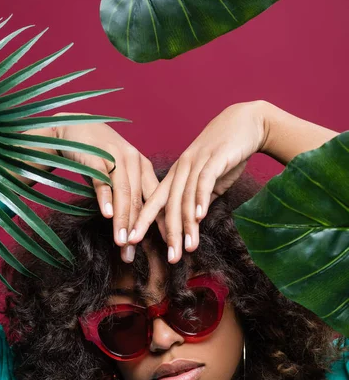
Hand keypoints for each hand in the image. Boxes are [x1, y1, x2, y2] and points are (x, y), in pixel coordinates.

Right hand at [55, 116, 164, 262]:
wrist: (73, 127)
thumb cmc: (99, 156)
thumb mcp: (120, 173)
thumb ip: (130, 194)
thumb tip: (139, 227)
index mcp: (143, 167)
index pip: (156, 199)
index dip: (162, 223)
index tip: (167, 246)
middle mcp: (133, 161)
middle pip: (140, 201)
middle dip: (139, 230)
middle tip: (135, 253)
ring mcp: (115, 157)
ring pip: (123, 193)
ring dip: (123, 220)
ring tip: (122, 242)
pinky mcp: (95, 156)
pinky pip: (102, 179)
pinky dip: (105, 198)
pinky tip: (107, 215)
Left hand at [127, 101, 268, 262]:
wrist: (247, 122)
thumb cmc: (227, 153)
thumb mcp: (209, 180)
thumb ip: (200, 199)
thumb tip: (194, 221)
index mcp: (176, 175)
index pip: (154, 201)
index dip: (142, 222)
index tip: (132, 242)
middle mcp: (181, 169)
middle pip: (168, 204)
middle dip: (167, 233)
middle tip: (169, 258)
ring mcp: (196, 162)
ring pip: (185, 198)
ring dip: (186, 225)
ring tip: (187, 248)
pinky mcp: (214, 158)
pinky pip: (204, 181)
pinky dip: (200, 200)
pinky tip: (199, 217)